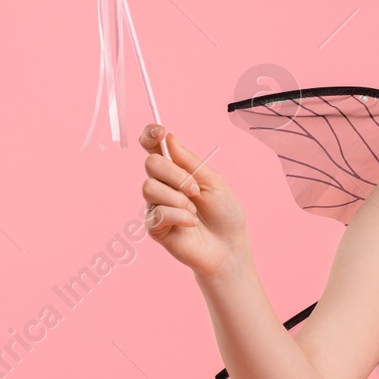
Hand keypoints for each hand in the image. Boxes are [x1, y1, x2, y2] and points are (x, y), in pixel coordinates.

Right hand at [139, 124, 248, 277]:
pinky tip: (192, 223)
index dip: (150, 135)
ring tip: (194, 210)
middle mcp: (162, 185)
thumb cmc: (224, 213)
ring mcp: (156, 205)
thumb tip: (168, 138)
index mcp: (176, 170)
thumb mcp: (213, 181)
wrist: (229, 246)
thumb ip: (189, 161)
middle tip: (195, 190)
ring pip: (149, 188)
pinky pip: (157, 212)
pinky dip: (179, 216)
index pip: (153, 147)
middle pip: (151, 164)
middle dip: (176, 175)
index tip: (160, 132)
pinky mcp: (155, 227)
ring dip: (177, 198)